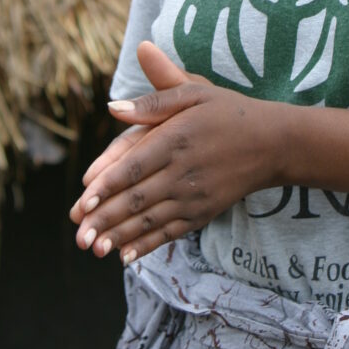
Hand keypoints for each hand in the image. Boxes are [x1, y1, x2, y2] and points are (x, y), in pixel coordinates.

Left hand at [69, 41, 276, 263]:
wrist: (271, 143)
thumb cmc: (227, 111)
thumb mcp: (193, 92)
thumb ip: (153, 101)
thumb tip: (113, 106)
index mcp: (176, 139)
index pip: (135, 166)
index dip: (107, 185)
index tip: (82, 199)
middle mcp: (183, 172)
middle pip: (137, 199)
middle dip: (105, 219)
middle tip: (77, 234)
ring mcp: (194, 197)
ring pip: (150, 220)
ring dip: (120, 236)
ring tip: (92, 248)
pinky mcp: (203, 213)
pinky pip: (171, 232)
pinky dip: (147, 245)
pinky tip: (125, 256)